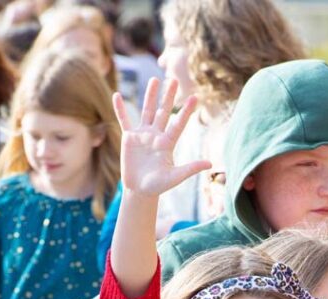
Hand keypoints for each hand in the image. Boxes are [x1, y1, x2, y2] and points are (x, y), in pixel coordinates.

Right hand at [113, 77, 211, 196]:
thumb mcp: (175, 177)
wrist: (140, 190)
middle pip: (163, 112)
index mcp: (168, 143)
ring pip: (147, 111)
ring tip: (154, 80)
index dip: (186, 111)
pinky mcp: (129, 138)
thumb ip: (191, 168)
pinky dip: (120, 109)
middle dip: (168, 96)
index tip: (195, 97)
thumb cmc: (158, 185)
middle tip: (174, 80)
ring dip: (150, 96)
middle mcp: (156, 135)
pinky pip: (124, 120)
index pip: (178, 123)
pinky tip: (117, 95)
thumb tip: (210, 163)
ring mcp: (142, 135)